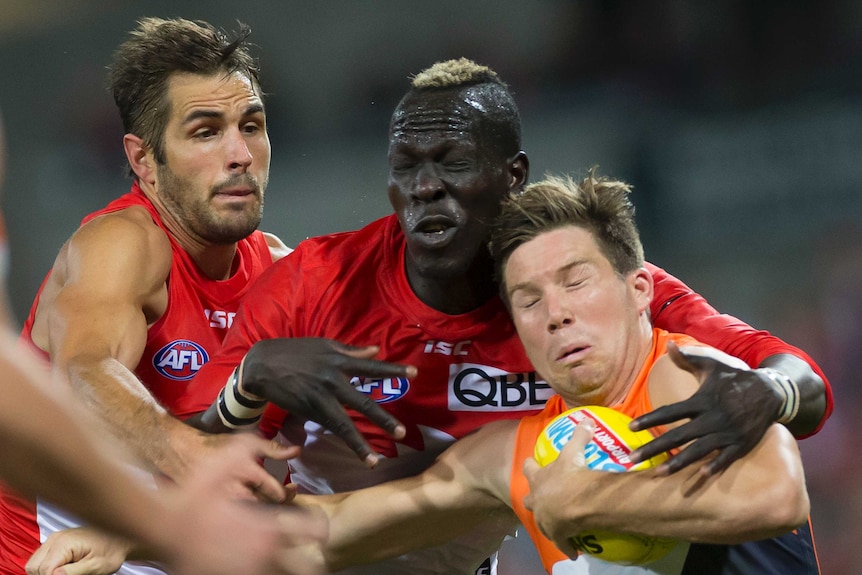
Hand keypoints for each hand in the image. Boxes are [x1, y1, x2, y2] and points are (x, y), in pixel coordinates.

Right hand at [26, 527, 131, 574]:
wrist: (120, 538)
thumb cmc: (111, 551)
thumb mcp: (95, 566)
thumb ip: (73, 571)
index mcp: (64, 542)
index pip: (44, 569)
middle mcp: (55, 538)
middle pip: (34, 567)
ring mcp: (54, 539)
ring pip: (35, 564)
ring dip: (45, 572)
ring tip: (65, 573)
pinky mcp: (56, 543)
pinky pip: (41, 559)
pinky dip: (47, 567)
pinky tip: (62, 569)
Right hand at [164, 433, 327, 574]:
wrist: (163, 528)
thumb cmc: (193, 497)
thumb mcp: (221, 465)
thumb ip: (251, 449)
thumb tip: (290, 447)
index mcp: (269, 528)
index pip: (313, 532)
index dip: (317, 529)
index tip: (313, 529)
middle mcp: (265, 555)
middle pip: (307, 569)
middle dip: (309, 563)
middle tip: (303, 556)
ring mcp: (250, 573)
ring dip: (285, 569)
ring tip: (278, 561)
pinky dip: (262, 573)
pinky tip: (253, 566)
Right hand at [241, 338, 416, 466]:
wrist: (262, 365)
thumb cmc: (296, 352)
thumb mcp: (324, 346)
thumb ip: (351, 351)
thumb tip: (376, 350)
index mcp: (339, 361)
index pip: (372, 367)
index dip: (394, 370)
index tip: (415, 374)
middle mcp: (333, 380)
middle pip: (363, 403)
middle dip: (383, 420)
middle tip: (401, 433)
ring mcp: (320, 398)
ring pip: (344, 424)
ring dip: (360, 443)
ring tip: (376, 458)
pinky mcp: (308, 411)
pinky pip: (329, 427)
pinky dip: (342, 440)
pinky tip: (354, 452)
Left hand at [523, 418, 595, 557]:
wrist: (577, 501)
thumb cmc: (571, 475)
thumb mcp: (573, 452)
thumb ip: (579, 435)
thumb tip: (587, 420)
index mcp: (539, 479)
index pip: (529, 469)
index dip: (530, 466)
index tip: (530, 464)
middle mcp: (537, 499)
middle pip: (529, 499)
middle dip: (533, 498)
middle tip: (542, 497)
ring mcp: (544, 519)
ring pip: (542, 522)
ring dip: (548, 521)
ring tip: (557, 524)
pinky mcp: (556, 535)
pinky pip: (561, 542)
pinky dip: (567, 546)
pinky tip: (573, 551)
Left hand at [629, 341, 781, 476]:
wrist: (771, 391)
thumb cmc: (734, 378)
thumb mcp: (711, 366)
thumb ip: (687, 359)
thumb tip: (668, 345)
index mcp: (701, 400)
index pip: (670, 411)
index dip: (650, 419)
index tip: (631, 427)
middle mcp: (712, 418)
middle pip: (678, 435)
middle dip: (654, 447)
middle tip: (633, 458)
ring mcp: (727, 432)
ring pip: (698, 450)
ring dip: (677, 463)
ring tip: (658, 473)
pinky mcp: (741, 444)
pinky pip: (726, 458)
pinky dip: (715, 466)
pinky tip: (700, 475)